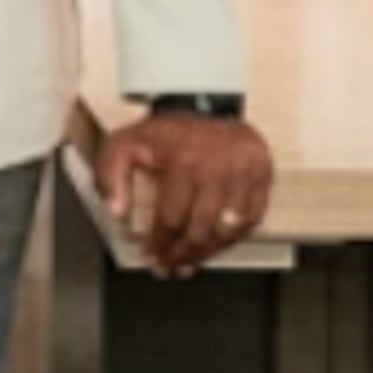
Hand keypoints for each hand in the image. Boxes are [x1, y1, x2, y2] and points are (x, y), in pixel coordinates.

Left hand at [99, 110, 274, 278]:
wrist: (209, 104)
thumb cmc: (168, 132)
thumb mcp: (127, 142)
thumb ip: (110, 174)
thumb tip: (116, 212)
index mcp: (183, 161)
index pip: (171, 218)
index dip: (159, 244)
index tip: (150, 257)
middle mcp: (217, 168)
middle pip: (200, 229)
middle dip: (182, 255)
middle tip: (170, 268)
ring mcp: (244, 172)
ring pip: (227, 230)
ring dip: (208, 252)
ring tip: (191, 263)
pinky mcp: (263, 174)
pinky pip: (251, 219)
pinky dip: (234, 237)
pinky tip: (217, 243)